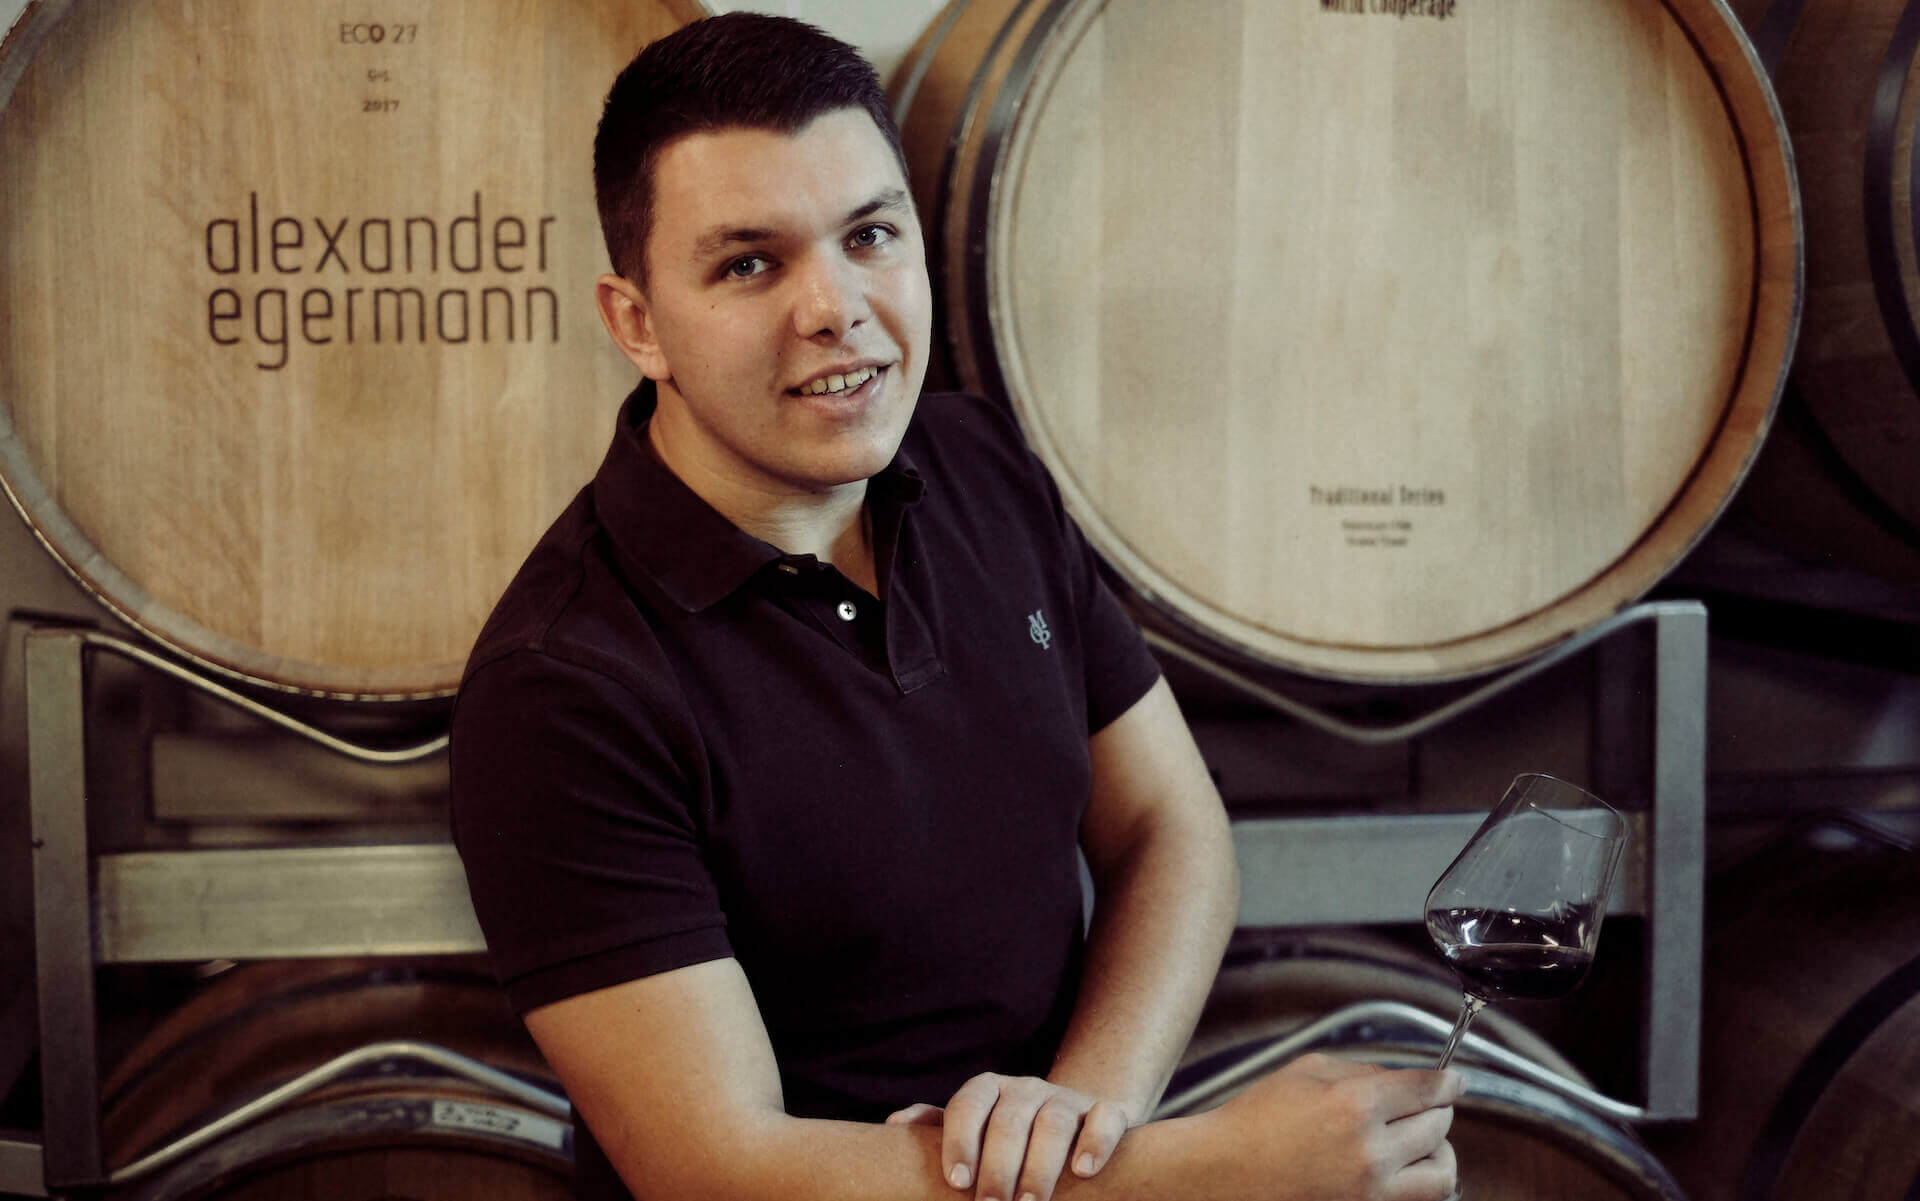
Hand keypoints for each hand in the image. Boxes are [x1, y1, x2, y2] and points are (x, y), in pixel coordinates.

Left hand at [885, 1073, 1135, 1200]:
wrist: (1071, 1122)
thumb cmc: (1004, 1135)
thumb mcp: (971, 1129)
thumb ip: (935, 1127)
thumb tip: (894, 1126)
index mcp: (988, 1091)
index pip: (968, 1105)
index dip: (961, 1141)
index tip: (956, 1182)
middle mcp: (1026, 1089)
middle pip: (1010, 1119)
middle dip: (1000, 1165)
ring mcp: (1066, 1099)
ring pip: (1054, 1121)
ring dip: (1041, 1164)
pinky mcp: (1105, 1111)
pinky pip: (1104, 1118)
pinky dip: (1096, 1141)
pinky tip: (1083, 1171)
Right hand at [1215, 1053, 1461, 1200]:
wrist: (1224, 1175)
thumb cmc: (1254, 1123)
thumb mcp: (1305, 1073)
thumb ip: (1360, 1071)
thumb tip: (1399, 1081)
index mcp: (1353, 1105)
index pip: (1426, 1089)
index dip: (1449, 1082)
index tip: (1454, 1081)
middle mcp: (1370, 1152)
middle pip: (1439, 1126)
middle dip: (1438, 1110)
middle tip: (1428, 1105)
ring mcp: (1371, 1192)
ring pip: (1442, 1172)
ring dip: (1439, 1151)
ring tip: (1422, 1141)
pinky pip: (1418, 1200)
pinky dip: (1421, 1181)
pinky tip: (1404, 1168)